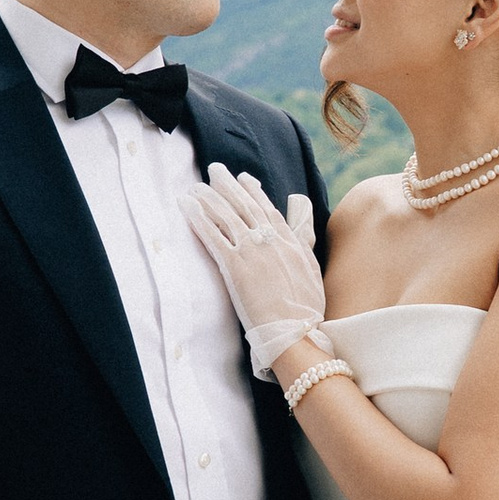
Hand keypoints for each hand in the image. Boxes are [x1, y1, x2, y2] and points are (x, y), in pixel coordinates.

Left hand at [184, 165, 328, 377]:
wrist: (295, 329)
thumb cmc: (306, 308)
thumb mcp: (311, 270)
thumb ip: (303, 243)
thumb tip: (300, 231)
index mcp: (289, 241)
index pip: (267, 209)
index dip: (253, 192)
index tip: (244, 178)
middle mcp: (270, 240)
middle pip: (244, 205)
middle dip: (228, 185)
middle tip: (214, 170)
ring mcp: (252, 251)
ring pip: (226, 216)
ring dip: (209, 198)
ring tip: (195, 186)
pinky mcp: (235, 266)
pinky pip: (212, 236)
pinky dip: (198, 218)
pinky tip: (187, 206)